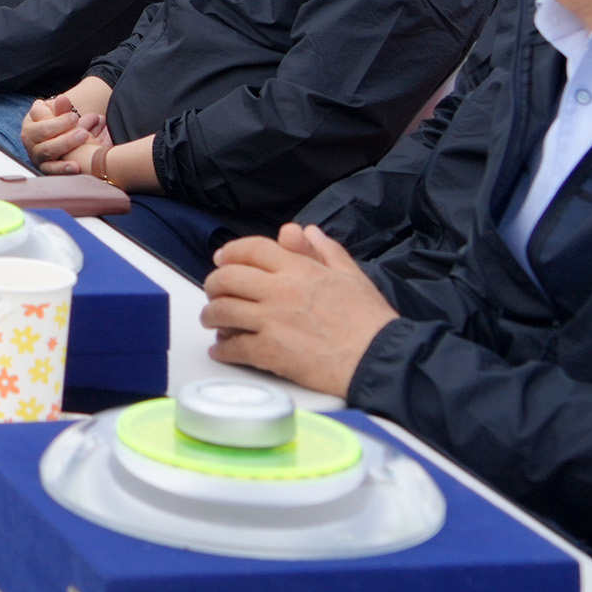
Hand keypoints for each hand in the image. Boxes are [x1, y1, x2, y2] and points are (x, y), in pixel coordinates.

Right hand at [22, 93, 106, 169]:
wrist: (61, 143)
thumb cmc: (60, 126)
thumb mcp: (60, 115)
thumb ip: (61, 108)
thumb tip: (62, 99)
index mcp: (31, 121)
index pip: (39, 115)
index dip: (57, 117)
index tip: (74, 116)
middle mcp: (29, 137)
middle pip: (43, 132)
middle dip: (63, 128)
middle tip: (82, 128)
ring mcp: (35, 153)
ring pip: (48, 150)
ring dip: (66, 144)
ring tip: (84, 138)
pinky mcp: (43, 168)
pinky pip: (51, 169)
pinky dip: (62, 168)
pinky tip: (75, 167)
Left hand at [200, 224, 398, 397]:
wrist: (379, 360)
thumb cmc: (371, 322)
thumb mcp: (352, 276)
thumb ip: (326, 251)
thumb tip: (307, 232)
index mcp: (299, 270)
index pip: (251, 249)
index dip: (230, 252)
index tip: (222, 260)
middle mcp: (280, 291)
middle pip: (226, 278)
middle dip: (213, 285)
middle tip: (214, 292)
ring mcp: (272, 321)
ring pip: (222, 311)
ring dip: (211, 316)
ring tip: (213, 320)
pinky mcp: (270, 352)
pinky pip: (232, 347)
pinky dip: (222, 350)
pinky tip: (222, 350)